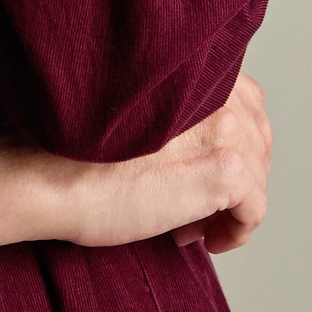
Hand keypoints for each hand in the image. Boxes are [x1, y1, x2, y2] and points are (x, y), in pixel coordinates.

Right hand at [65, 74, 273, 254]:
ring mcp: (225, 132)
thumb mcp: (137, 114)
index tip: (210, 166)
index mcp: (195, 72)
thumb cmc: (76, 151)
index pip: (247, 101)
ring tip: (189, 224)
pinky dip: (236, 231)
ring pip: (256, 177)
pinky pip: (254, 210)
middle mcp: (218, 93)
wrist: (54, 177)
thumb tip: (205, 154)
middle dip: (235, 175)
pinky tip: (208, 240)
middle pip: (257, 141)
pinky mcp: (225, 173)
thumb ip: (177, 114)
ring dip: (228, 205)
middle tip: (199, 203)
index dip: (233, 139)